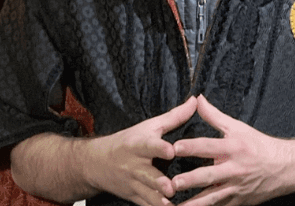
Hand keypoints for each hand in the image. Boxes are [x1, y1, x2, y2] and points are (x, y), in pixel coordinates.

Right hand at [81, 96, 197, 205]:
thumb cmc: (129, 140)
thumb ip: (174, 116)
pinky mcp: (134, 198)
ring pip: (147, 195)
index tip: (170, 151)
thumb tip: (195, 100)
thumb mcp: (149, 126)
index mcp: (138, 145)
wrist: (98, 162)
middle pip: (147, 175)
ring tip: (171, 205)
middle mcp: (135, 165)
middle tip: (171, 188)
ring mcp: (134, 184)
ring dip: (159, 201)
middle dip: (159, 182)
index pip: (149, 145)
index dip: (159, 148)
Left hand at [171, 95, 293, 205]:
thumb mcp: (237, 127)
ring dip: (194, 204)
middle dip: (191, 180)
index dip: (192, 147)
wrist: (283, 167)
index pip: (209, 146)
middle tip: (173, 183)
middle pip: (209, 175)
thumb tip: (197, 99)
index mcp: (233, 148)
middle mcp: (234, 169)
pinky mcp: (238, 203)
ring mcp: (236, 188)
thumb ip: (214, 115)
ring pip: (212, 198)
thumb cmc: (257, 144)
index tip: (175, 148)